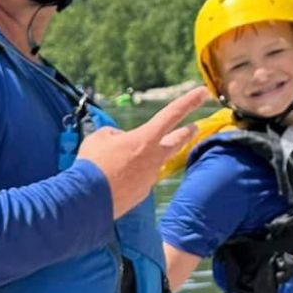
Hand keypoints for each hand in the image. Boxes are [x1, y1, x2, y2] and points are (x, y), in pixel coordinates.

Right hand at [77, 87, 210, 217]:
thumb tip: (121, 141)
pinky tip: (111, 180)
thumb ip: (114, 135)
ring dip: (143, 158)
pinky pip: (136, 179)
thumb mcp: (99, 138)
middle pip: (176, 142)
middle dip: (186, 133)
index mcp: (146, 138)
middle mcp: (154, 158)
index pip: (172, 114)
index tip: (203, 91)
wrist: (88, 200)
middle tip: (194, 128)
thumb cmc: (93, 164)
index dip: (189, 101)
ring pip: (150, 163)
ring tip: (123, 158)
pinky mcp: (141, 194)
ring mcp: (149, 178)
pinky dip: (127, 176)